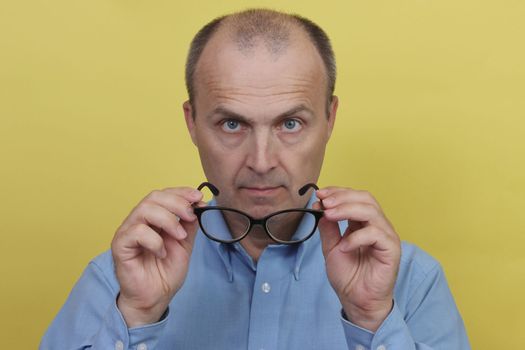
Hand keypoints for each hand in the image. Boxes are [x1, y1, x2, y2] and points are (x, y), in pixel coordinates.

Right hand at [111, 187, 203, 326]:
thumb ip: (189, 224)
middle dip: (177, 203)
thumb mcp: (184, 244)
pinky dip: (155, 241)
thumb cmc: (165, 272)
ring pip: (145, 210)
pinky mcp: (120, 245)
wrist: (156, 297)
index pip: (163, 194)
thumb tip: (198, 204)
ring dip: (168, 220)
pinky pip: (137, 232)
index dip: (181, 192)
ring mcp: (127, 232)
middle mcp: (138, 221)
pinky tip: (161, 253)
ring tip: (179, 237)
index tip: (198, 197)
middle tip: (190, 216)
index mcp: (152, 218)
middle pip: (153, 197)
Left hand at [314, 186, 400, 331]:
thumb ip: (327, 228)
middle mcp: (377, 225)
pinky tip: (344, 246)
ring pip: (371, 211)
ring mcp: (386, 236)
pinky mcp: (391, 249)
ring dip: (346, 210)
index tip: (319, 194)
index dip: (338, 192)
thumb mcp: (330, 247)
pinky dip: (356, 237)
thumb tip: (320, 207)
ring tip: (329, 216)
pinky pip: (375, 234)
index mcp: (364, 222)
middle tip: (324, 202)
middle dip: (342, 197)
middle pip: (365, 199)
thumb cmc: (348, 276)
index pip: (355, 197)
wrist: (357, 301)